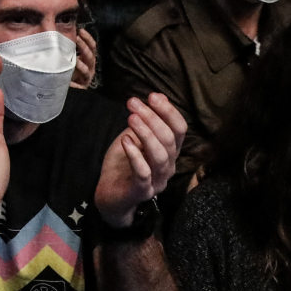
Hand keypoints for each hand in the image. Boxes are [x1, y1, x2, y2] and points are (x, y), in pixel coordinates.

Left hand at [71, 27, 98, 89]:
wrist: (68, 87)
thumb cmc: (68, 69)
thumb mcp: (69, 57)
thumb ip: (67, 48)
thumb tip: (58, 32)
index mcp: (88, 57)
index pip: (91, 46)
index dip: (87, 38)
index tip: (80, 30)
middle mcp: (90, 65)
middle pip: (90, 54)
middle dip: (84, 45)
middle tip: (77, 37)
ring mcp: (88, 75)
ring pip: (87, 66)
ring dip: (81, 60)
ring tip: (74, 56)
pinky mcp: (84, 83)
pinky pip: (83, 77)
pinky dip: (78, 73)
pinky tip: (72, 69)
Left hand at [93, 93, 185, 226]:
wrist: (110, 195)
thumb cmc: (124, 164)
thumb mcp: (134, 137)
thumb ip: (146, 122)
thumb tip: (158, 96)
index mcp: (169, 151)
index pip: (179, 129)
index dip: (169, 111)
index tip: (153, 95)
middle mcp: (168, 166)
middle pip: (169, 140)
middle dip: (152, 118)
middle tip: (133, 102)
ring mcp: (157, 180)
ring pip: (160, 156)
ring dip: (146, 134)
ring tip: (131, 118)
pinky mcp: (142, 191)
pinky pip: (143, 173)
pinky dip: (135, 155)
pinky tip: (125, 141)